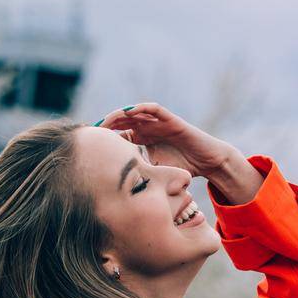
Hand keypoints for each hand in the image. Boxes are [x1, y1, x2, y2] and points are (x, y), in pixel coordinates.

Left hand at [95, 103, 244, 183]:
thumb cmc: (182, 168)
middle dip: (108, 124)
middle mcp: (148, 128)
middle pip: (123, 121)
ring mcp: (158, 122)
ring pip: (134, 113)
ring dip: (120, 114)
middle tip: (93, 130)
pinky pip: (153, 109)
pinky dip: (141, 108)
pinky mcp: (169, 119)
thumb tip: (119, 189)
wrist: (206, 162)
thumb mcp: (154, 172)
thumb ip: (140, 173)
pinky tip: (128, 112)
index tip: (91, 143)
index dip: (106, 136)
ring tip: (106, 120)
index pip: (119, 133)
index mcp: (142, 139)